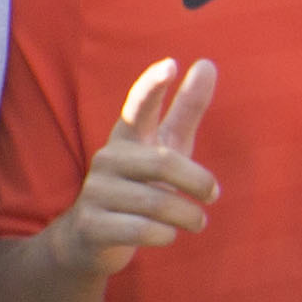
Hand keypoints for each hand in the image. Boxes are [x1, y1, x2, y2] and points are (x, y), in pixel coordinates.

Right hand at [51, 60, 222, 271]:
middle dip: (197, 182)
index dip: (153, 85)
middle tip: (214, 195)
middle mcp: (107, 159)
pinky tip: (168, 235)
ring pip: (157, 203)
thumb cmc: (138, 185)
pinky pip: (142, 230)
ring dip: (188, 216)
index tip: (172, 65)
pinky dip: (165, 235)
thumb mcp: (164, 147)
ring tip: (197, 221)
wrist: (87, 239)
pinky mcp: (92, 226)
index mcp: (126, 137)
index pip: (138, 105)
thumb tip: (207, 63)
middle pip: (163, 164)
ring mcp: (96, 192)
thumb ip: (185, 109)